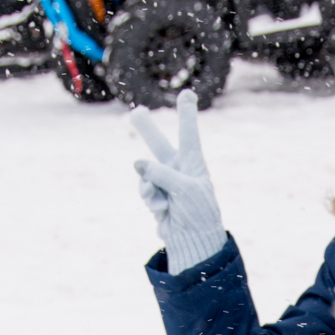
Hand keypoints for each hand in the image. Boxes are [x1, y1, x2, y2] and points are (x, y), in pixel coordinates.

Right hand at [132, 89, 226, 274]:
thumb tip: (137, 163)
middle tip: (136, 113)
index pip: (188, 133)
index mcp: (193, 162)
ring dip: (149, 185)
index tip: (187, 93)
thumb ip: (160, 171)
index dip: (186, 113)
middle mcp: (178, 169)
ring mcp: (165, 184)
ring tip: (161, 201)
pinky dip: (151, 199)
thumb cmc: (198, 212)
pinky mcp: (156, 198)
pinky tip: (162, 210)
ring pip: (145, 172)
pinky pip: (145, 190)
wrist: (194, 242)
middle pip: (159, 144)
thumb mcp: (183, 187)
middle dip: (146, 129)